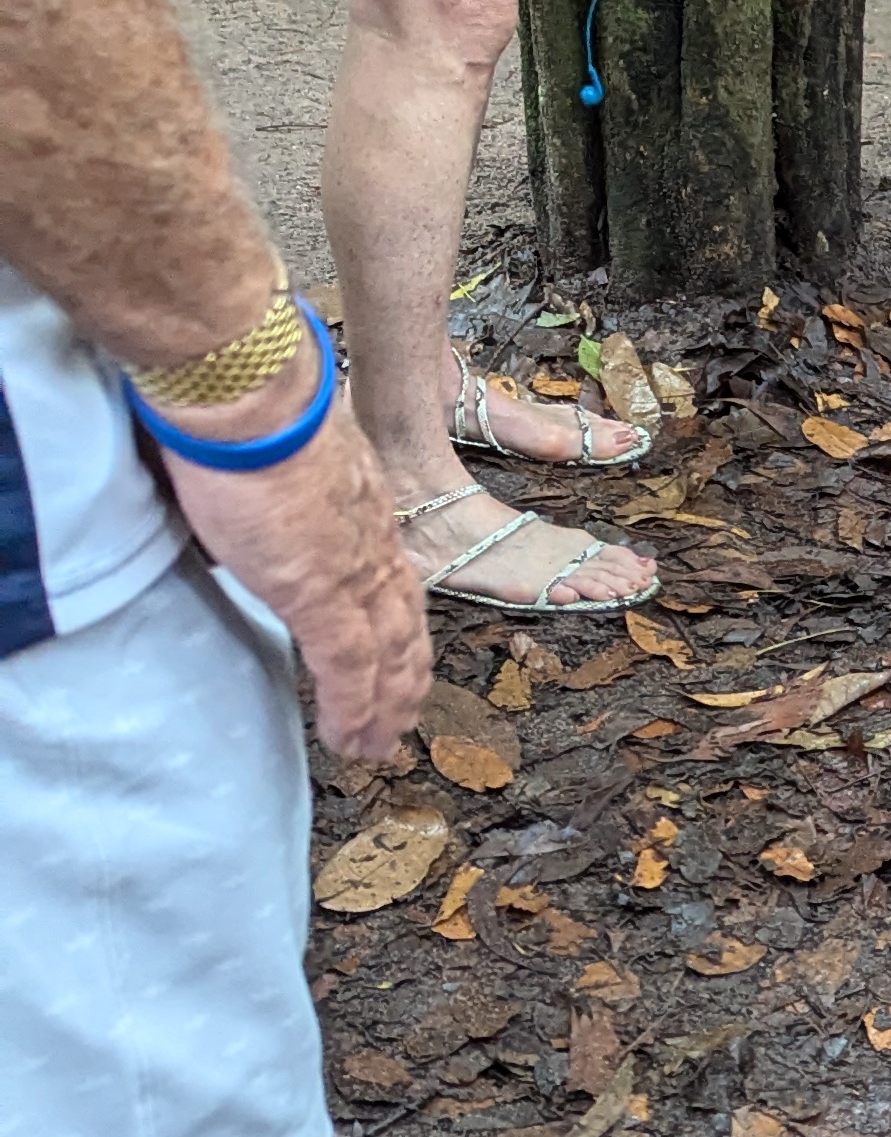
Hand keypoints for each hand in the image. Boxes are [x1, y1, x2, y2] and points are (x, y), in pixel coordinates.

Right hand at [158, 393, 430, 764]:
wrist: (245, 388)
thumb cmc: (245, 406)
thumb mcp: (272, 459)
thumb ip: (274, 499)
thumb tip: (241, 524)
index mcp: (364, 509)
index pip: (393, 583)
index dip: (397, 628)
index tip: (395, 661)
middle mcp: (371, 542)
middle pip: (403, 627)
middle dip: (403, 681)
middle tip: (397, 722)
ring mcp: (350, 570)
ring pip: (386, 657)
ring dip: (384, 709)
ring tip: (377, 747)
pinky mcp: (320, 590)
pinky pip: (347, 666)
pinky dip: (354, 709)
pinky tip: (352, 739)